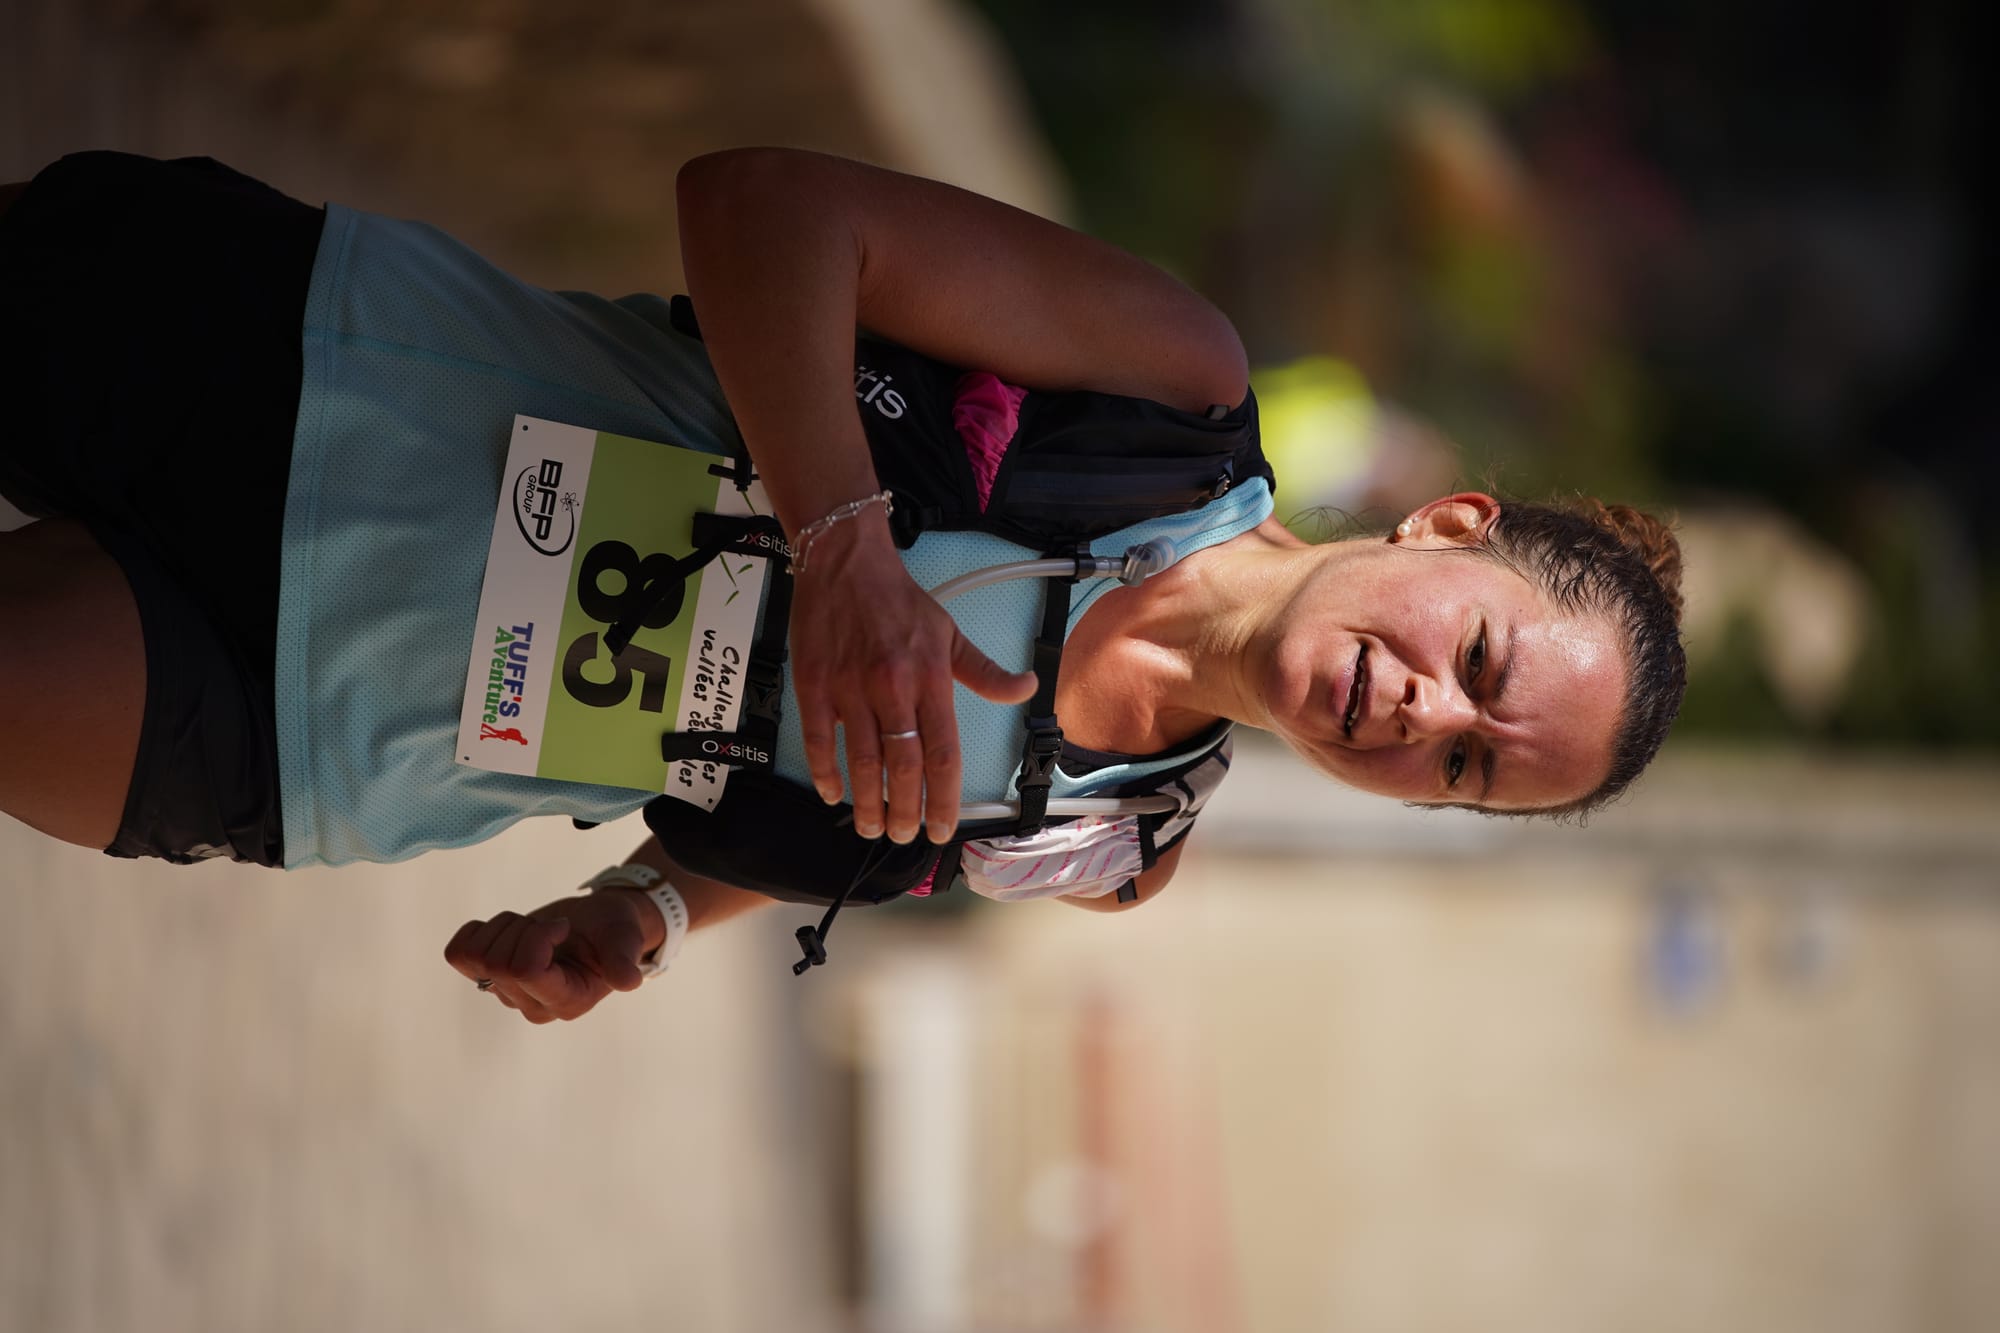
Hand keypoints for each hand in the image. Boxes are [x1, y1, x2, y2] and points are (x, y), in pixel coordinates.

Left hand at [442, 888, 653, 1023]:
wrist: (598, 926)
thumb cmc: (613, 931)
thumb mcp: (625, 939)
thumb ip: (623, 959)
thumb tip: (628, 981)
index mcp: (567, 1001)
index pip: (525, 971)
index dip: (537, 937)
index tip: (563, 926)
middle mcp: (533, 1005)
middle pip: (498, 962)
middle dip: (523, 929)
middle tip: (551, 927)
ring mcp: (508, 992)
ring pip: (476, 956)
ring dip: (503, 927)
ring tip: (533, 928)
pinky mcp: (488, 975)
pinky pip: (459, 953)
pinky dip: (479, 931)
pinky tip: (507, 931)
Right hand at [789, 513, 1035, 843]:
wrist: (844, 561)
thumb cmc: (898, 599)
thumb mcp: (950, 632)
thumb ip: (984, 671)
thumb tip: (1025, 689)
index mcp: (930, 678)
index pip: (943, 753)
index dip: (944, 799)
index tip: (943, 828)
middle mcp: (892, 688)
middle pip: (902, 767)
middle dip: (906, 811)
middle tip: (905, 836)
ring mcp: (849, 689)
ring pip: (861, 761)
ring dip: (868, 802)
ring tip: (873, 828)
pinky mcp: (814, 684)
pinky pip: (819, 739)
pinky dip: (825, 772)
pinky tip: (833, 794)